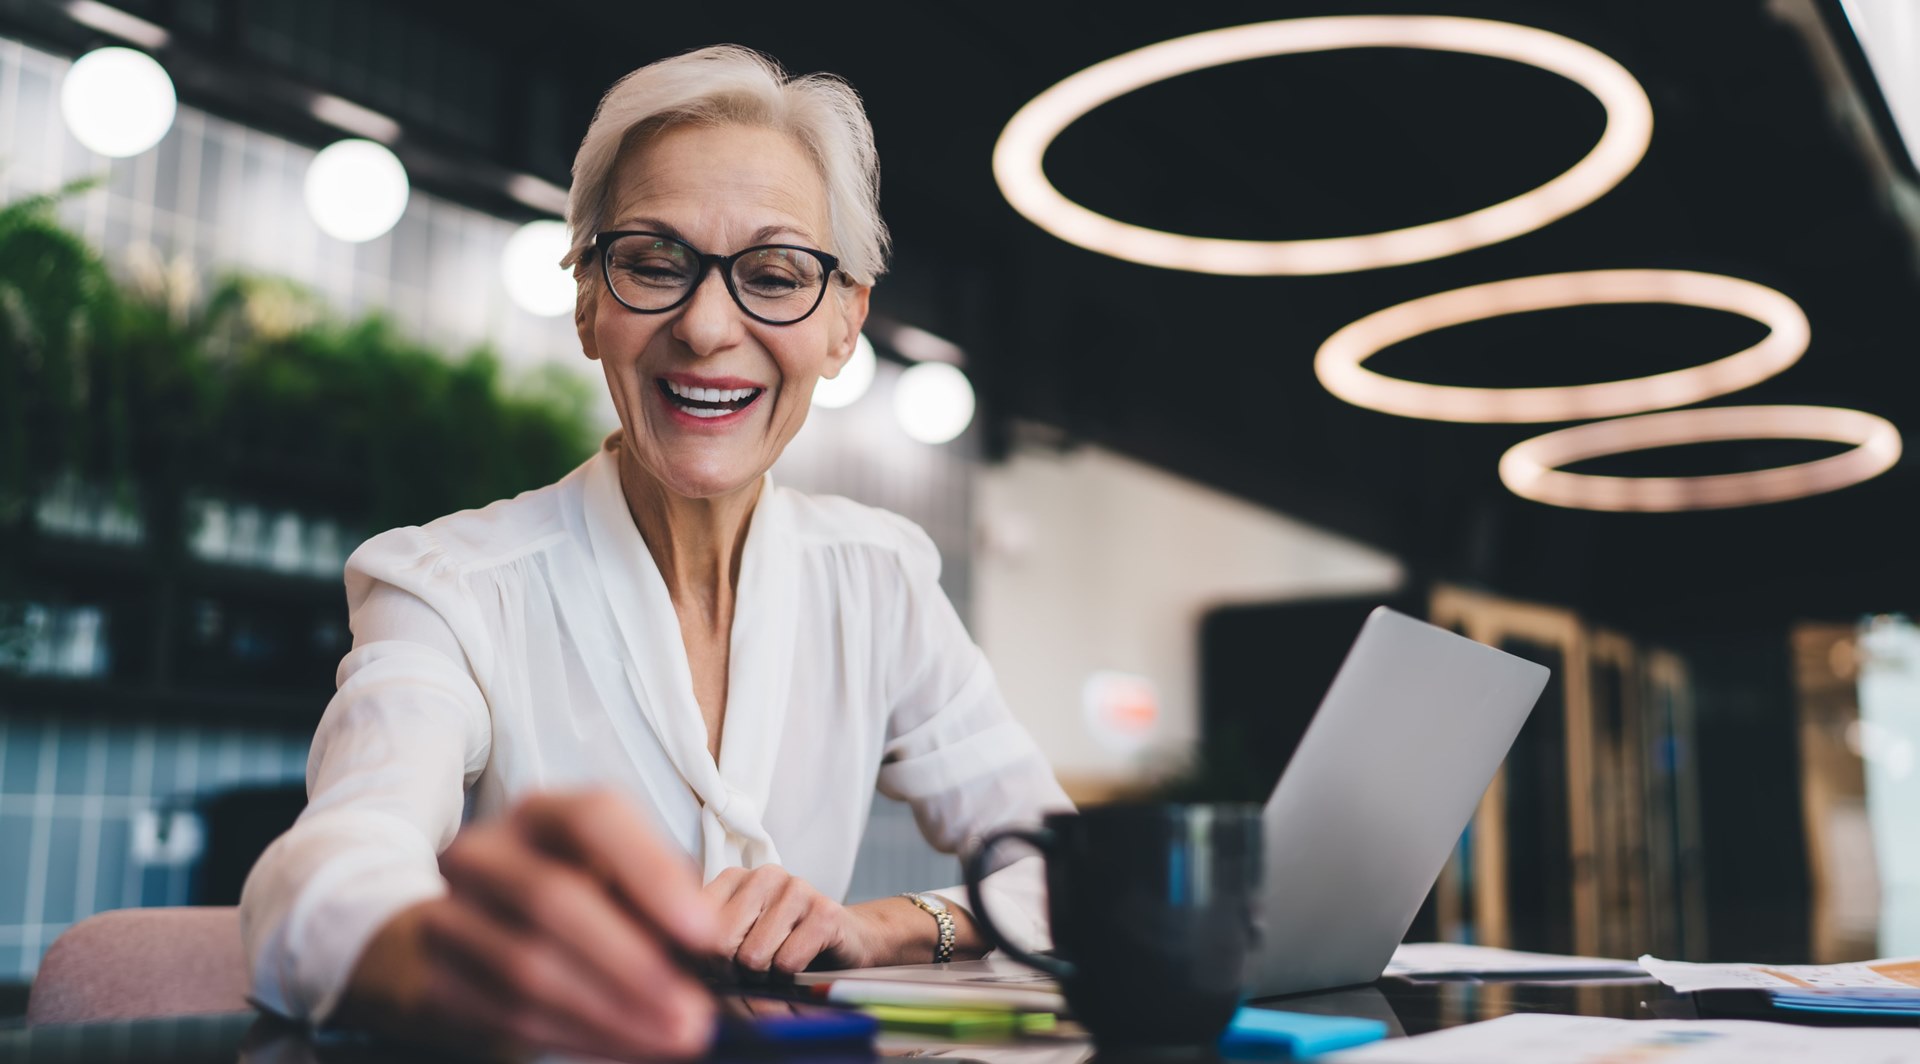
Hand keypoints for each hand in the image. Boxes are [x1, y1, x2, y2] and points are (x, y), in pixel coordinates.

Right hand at [338, 789, 718, 1060]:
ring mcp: (449, 912)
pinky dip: (581, 1034)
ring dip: (614, 1011)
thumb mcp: (613, 881)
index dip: (653, 872)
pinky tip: (628, 1045)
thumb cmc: (568, 899)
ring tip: (674, 1035)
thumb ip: (656, 899)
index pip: (594, 817)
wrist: (466, 935)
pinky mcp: (438, 976)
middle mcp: (486, 851)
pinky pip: (510, 1012)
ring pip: (530, 966)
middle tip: (696, 1011)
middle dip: (635, 963)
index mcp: (542, 813)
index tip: (706, 933)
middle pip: (554, 897)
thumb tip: (710, 941)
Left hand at [704, 865, 895, 973]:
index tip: (722, 966)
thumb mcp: (737, 937)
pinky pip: (788, 962)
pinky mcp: (825, 912)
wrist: (846, 940)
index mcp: (734, 877)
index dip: (704, 959)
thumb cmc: (783, 944)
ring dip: (764, 975)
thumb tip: (678, 970)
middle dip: (733, 970)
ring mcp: (797, 889)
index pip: (693, 925)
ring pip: (754, 955)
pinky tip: (802, 964)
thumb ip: (704, 944)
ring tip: (778, 966)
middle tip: (752, 971)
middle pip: (720, 942)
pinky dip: (790, 976)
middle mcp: (764, 875)